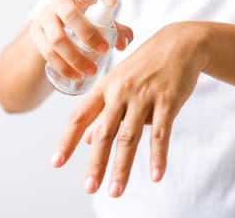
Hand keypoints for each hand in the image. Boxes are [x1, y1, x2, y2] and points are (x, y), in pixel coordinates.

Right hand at [29, 0, 132, 79]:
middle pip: (70, 13)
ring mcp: (45, 15)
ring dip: (75, 57)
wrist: (57, 31)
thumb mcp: (104, 24)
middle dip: (88, 34)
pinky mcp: (36, 32)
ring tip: (92, 70)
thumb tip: (121, 43)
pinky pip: (48, 52)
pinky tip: (76, 76)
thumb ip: (118, 32)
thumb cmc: (87, 23)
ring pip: (57, 37)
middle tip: (104, 50)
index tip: (113, 2)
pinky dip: (63, 67)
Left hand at [51, 22, 209, 196]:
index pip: (79, 116)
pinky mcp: (167, 101)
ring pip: (129, 137)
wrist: (179, 43)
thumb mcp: (118, 82)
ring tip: (115, 191)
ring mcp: (144, 96)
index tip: (56, 162)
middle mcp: (120, 92)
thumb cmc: (145, 65)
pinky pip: (161, 134)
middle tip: (90, 187)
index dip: (66, 140)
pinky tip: (155, 175)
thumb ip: (102, 112)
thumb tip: (85, 141)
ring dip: (122, 167)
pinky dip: (158, 157)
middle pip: (104, 132)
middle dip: (95, 162)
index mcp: (104, 87)